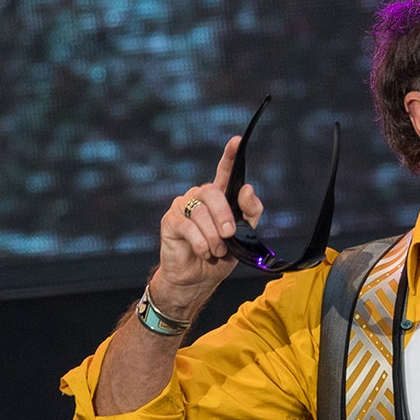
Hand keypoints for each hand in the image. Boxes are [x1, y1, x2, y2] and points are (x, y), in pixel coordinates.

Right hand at [153, 136, 263, 316]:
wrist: (198, 279)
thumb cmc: (221, 256)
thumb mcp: (243, 236)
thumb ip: (249, 213)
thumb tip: (247, 189)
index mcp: (219, 198)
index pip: (225, 172)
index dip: (230, 156)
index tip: (237, 140)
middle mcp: (200, 197)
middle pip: (213, 193)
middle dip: (225, 215)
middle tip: (229, 235)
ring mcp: (183, 207)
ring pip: (201, 212)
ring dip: (214, 236)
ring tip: (217, 251)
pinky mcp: (170, 221)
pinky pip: (188, 226)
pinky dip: (201, 243)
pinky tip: (204, 252)